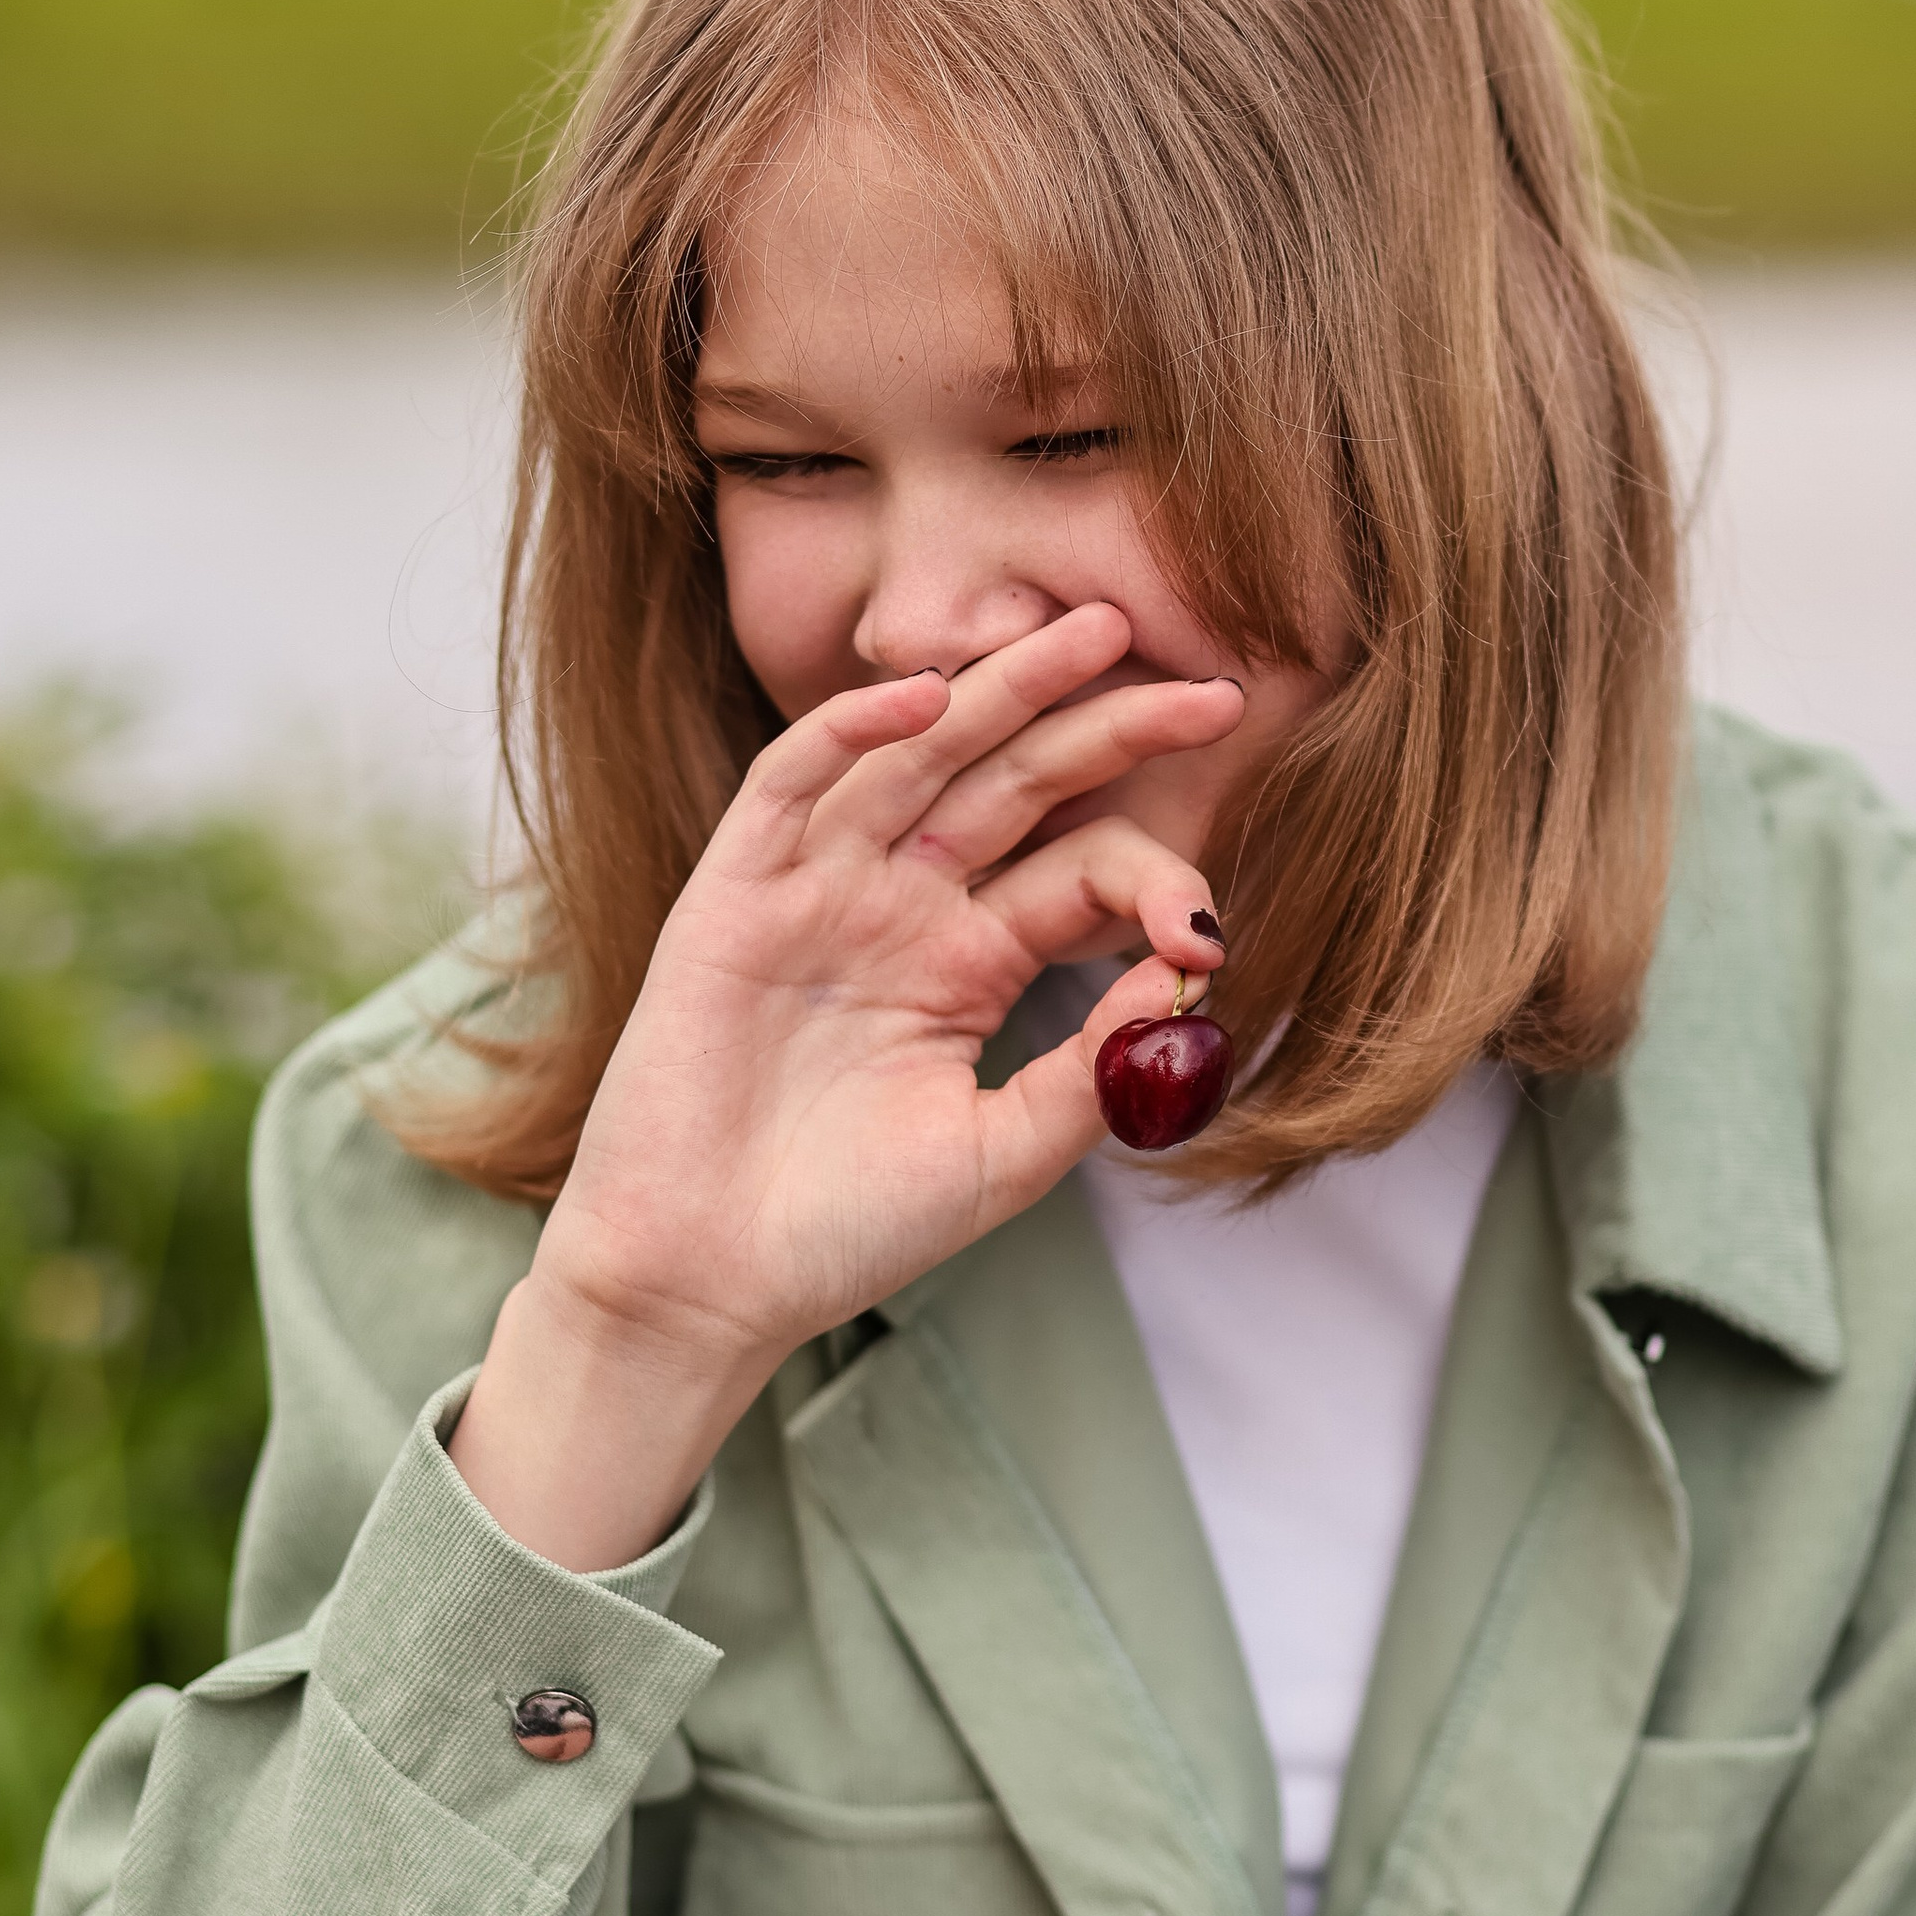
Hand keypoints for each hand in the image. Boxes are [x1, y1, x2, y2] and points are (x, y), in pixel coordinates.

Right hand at [450, 605, 1238, 1565]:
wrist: (704, 1283)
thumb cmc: (845, 1229)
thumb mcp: (1002, 1154)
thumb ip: (1091, 1068)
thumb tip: (1192, 978)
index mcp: (968, 961)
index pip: (1078, 872)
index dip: (1152, 876)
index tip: (1208, 929)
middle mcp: (901, 906)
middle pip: (1019, 784)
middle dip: (1109, 728)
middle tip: (1211, 692)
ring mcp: (818, 889)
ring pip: (919, 755)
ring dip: (1001, 690)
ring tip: (1091, 632)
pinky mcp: (734, 894)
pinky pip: (791, 783)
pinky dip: (851, 732)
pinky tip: (925, 697)